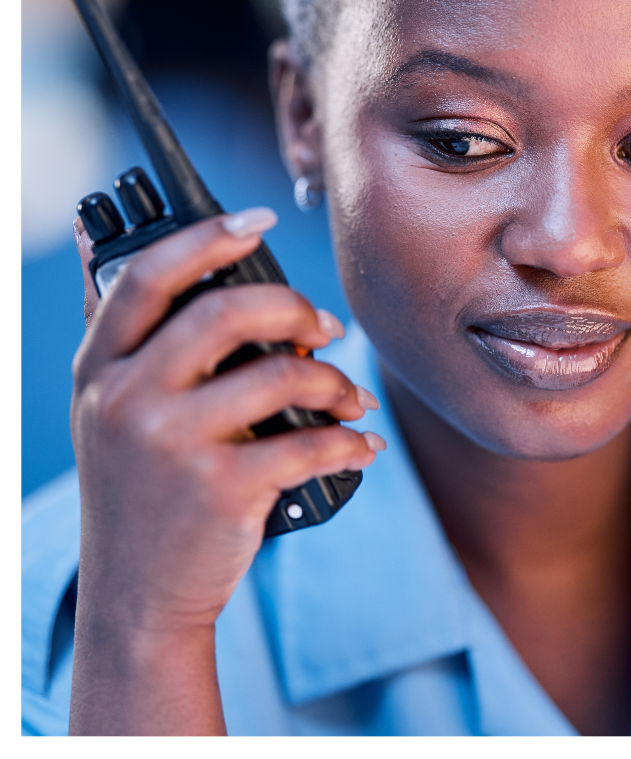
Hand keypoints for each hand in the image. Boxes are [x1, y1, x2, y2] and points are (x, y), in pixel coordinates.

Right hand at [68, 208, 382, 733]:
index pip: (148, 276)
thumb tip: (85, 235)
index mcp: (100, 367)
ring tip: (348, 393)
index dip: (208, 237)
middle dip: (293, 307)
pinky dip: (351, 440)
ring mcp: (170, 446)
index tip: (260, 219)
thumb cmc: (137, 487)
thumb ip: (109, 328)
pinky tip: (362, 443)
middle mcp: (125, 399)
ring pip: (280, 374)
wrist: (138, 596)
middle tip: (324, 326)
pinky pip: (309, 443)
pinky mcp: (220, 490)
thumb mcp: (102, 404)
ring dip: (334, 379)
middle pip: (226, 312)